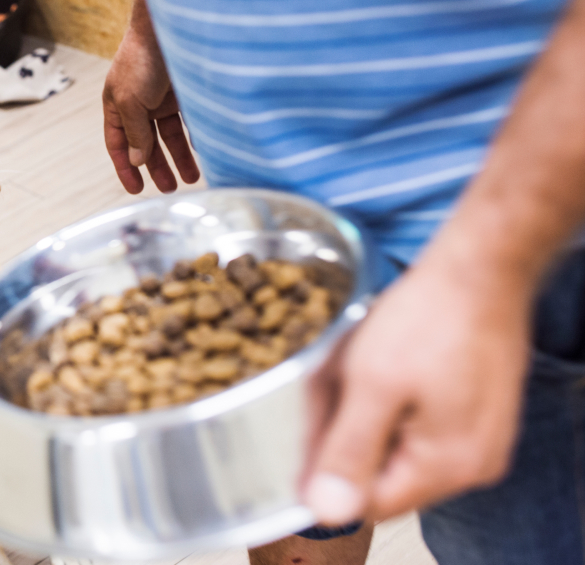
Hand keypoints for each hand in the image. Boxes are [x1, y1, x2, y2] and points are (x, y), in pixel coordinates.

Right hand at [103, 0, 198, 193]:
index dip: (125, 166)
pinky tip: (206, 153)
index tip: (136, 189)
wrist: (169, 25)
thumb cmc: (141, 58)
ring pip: (171, 136)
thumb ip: (135, 132)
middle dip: (157, 167)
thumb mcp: (130, 100)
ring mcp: (162, 98)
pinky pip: (191, 122)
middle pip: (146, 143)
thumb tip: (136, 159)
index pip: (118, 143)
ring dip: (180, 157)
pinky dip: (197, 138)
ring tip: (192, 178)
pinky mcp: (185, 92)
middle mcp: (139, 103)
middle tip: (169, 188)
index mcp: (117, 105)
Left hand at [303, 244, 533, 524]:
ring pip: (400, 450)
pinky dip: (391, 406)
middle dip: (348, 441)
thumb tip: (327, 510)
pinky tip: (379, 372)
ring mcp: (479, 439)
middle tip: (327, 393)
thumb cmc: (431, 317)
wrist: (480, 268)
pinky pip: (420, 427)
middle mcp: (472, 464)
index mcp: (448, 466)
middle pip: (387, 478)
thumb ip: (349, 450)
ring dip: (368, 421)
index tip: (300, 443)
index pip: (371, 505)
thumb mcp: (372, 384)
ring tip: (354, 375)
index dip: (328, 478)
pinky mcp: (475, 413)